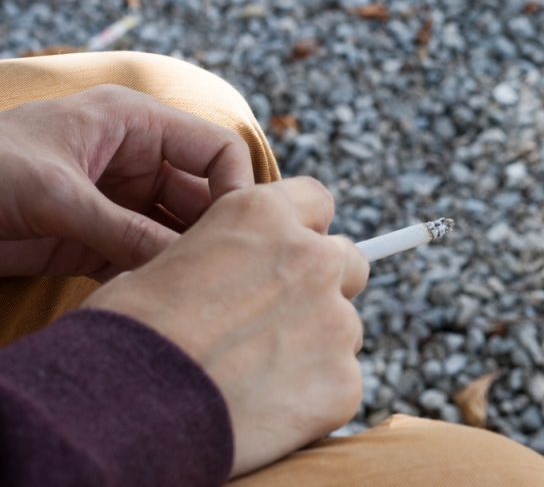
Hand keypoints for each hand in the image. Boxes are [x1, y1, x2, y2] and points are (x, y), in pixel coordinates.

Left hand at [0, 85, 253, 279]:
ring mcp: (118, 203)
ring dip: (183, 261)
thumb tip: (190, 266)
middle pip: (201, 197)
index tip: (240, 232)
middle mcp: (135, 162)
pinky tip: (157, 302)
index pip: (215, 150)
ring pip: (174, 233)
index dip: (237, 187)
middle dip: (212, 233)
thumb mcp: (58, 195)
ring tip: (197, 294)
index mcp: (134, 124)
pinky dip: (152, 279)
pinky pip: (142, 260)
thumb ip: (127, 231)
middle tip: (226, 276)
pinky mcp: (96, 240)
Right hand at [82, 177, 369, 476]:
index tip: (291, 254)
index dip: (303, 230)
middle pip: (348, 262)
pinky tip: (265, 411)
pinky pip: (341, 383)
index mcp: (262, 215)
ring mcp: (335, 320)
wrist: (126, 412)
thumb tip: (236, 274)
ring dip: (316, 345)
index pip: (317, 201)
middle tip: (279, 320)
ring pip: (344, 328)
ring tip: (257, 377)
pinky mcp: (344, 381)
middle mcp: (311, 257)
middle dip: (323, 286)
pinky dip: (313, 397)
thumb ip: (227, 257)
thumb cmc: (129, 335)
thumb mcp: (166, 263)